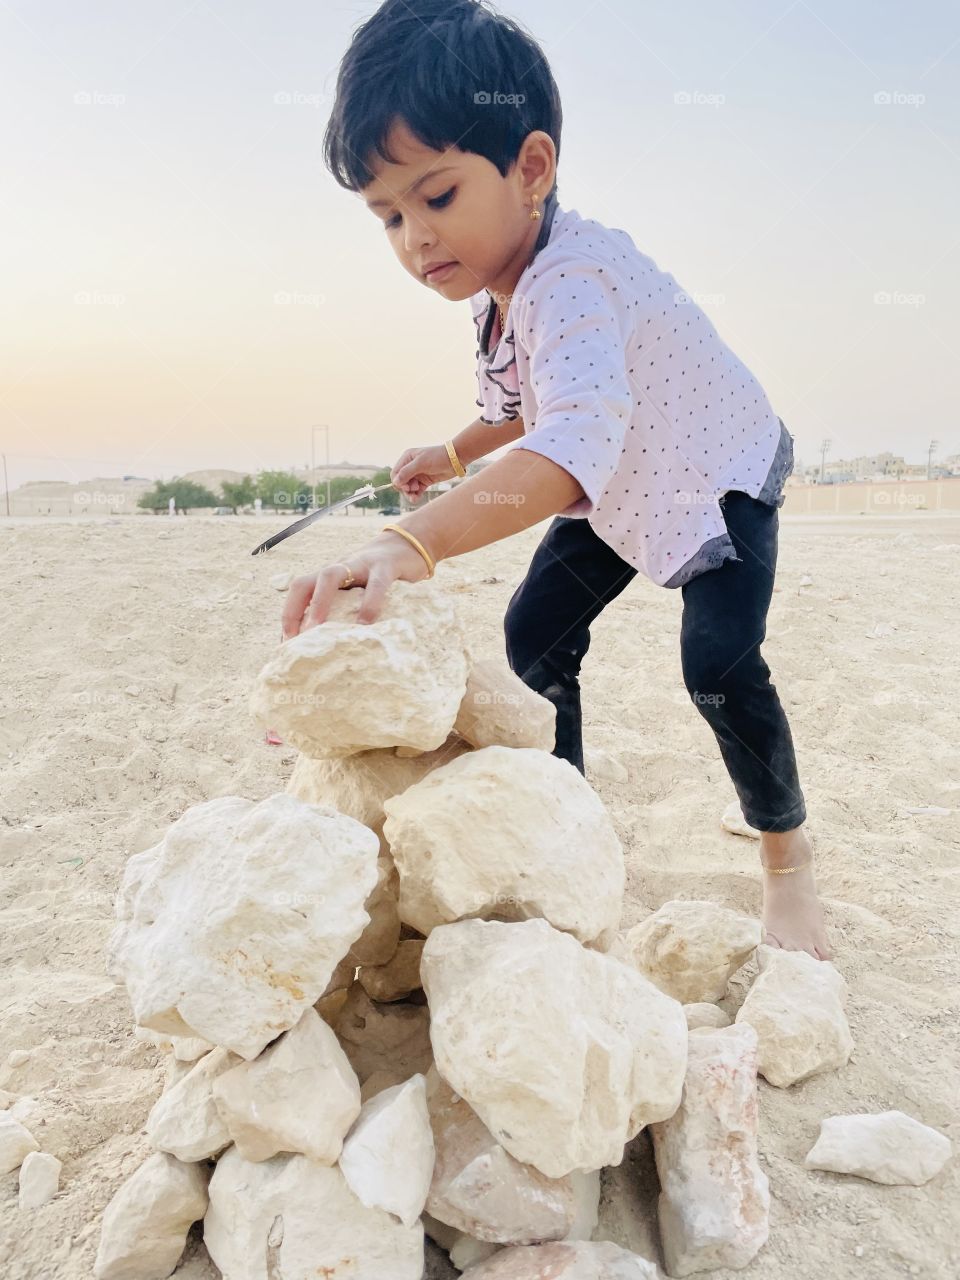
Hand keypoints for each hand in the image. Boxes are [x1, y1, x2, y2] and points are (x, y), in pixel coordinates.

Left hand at [281, 530, 431, 635]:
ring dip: (320, 603)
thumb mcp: (356, 591)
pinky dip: (369, 604)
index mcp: (328, 576)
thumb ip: (341, 610)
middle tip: (296, 640)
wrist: (407, 546)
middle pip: (304, 583)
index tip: (287, 644)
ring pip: (330, 576)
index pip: (299, 591)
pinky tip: (366, 624)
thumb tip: (324, 643)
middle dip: (295, 610)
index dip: (289, 615)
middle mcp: (339, 568)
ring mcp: (360, 564)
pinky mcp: (385, 566)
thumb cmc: (378, 578)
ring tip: (319, 630)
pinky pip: (375, 584)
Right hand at [390, 443, 456, 501]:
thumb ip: (407, 472)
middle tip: (412, 489)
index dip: (398, 481)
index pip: (395, 472)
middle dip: (405, 488)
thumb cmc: (437, 457)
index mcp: (407, 458)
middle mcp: (411, 466)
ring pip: (409, 487)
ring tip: (414, 497)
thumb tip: (395, 482)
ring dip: (410, 493)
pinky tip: (416, 499)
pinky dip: (415, 495)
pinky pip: (417, 491)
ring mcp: (418, 474)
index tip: (405, 487)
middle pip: (401, 481)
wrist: (454, 460)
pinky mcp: (425, 481)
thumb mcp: (421, 463)